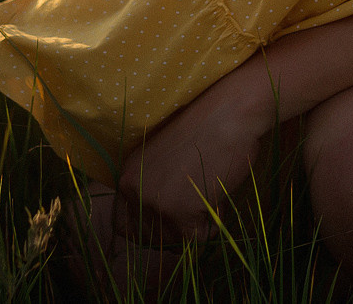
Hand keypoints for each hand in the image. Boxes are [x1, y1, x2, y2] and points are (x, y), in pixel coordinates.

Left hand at [113, 60, 279, 244]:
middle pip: (149, 237)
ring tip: (207, 191)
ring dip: (196, 223)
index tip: (169, 222)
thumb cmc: (206, 129)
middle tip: (195, 204)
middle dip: (174, 228)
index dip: (147, 229)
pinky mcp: (179, 213)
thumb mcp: (163, 157)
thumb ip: (152, 185)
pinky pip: (198, 238)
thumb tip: (157, 223)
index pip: (123, 224)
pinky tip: (217, 195)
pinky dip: (213, 223)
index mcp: (128, 173)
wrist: (229, 114)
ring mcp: (154, 202)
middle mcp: (133, 188)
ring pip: (175, 238)